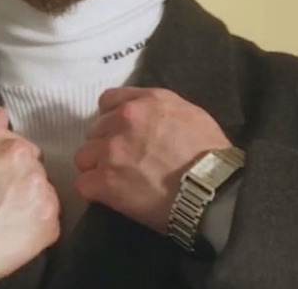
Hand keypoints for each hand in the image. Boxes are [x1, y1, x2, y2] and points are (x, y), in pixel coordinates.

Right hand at [0, 107, 59, 288]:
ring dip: (32, 205)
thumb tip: (1, 115)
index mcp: (10, 144)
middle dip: (24, 182)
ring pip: (45, 196)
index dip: (12, 166)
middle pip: (38, 170)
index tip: (1, 179)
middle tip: (3, 201)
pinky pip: (50, 224)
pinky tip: (14, 236)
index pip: (25, 149)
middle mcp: (30, 163)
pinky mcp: (48, 224)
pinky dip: (36, 231)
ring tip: (7, 221)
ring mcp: (42, 194)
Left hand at [74, 87, 230, 233]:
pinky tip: (109, 196)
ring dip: (96, 168)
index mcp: (142, 102)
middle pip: (95, 130)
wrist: (213, 190)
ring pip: (84, 156)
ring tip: (114, 181)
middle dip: (105, 144)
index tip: (119, 132)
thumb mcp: (186, 112)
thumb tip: (144, 115)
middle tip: (123, 162)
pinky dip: (94, 191)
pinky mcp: (105, 181)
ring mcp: (110, 151)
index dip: (111, 117)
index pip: (107, 101)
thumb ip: (156, 108)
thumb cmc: (209, 152)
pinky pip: (84, 184)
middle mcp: (121, 120)